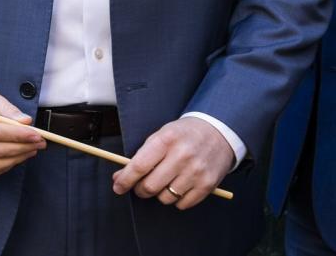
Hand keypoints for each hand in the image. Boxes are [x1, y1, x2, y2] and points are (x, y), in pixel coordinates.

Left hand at [111, 117, 232, 209]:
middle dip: (140, 190)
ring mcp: (196, 171)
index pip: (139, 166)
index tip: (118, 186)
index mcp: (166, 140)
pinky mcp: (207, 185)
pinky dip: (176, 200)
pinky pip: (182, 204)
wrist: (218, 132)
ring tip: (165, 181)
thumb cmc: (184, 134)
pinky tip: (180, 185)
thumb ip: (142, 156)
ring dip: (160, 194)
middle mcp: (182, 156)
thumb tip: (120, 177)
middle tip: (141, 186)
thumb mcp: (162, 135)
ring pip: (165, 198)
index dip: (125, 180)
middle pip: (150, 186)